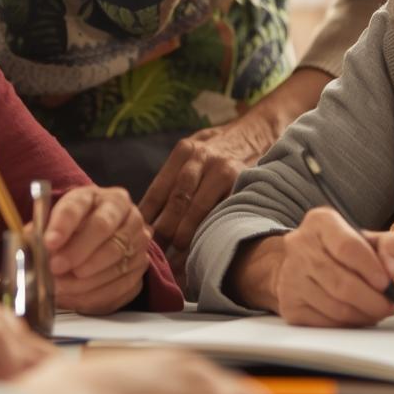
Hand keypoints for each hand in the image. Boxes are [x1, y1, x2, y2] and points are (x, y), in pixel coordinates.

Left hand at [43, 186, 148, 313]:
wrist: (103, 242)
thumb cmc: (74, 232)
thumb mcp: (54, 225)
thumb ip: (40, 234)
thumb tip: (27, 249)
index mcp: (97, 196)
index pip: (78, 204)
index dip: (62, 224)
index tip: (47, 243)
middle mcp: (124, 212)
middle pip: (102, 227)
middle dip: (77, 251)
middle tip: (55, 268)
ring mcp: (138, 239)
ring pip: (115, 257)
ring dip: (85, 277)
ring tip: (61, 287)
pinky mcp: (141, 265)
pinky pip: (122, 282)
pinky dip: (97, 293)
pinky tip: (76, 297)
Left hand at [139, 111, 279, 253]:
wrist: (255, 132)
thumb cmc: (214, 152)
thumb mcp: (191, 154)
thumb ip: (172, 179)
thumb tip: (146, 219)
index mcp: (184, 151)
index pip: (159, 189)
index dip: (147, 218)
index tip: (138, 238)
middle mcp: (202, 158)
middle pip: (177, 200)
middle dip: (164, 232)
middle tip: (155, 256)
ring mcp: (225, 171)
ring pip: (199, 209)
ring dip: (185, 236)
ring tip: (175, 261)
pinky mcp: (244, 184)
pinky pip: (223, 213)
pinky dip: (211, 232)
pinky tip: (204, 248)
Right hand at [236, 208, 393, 326]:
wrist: (307, 265)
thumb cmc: (347, 253)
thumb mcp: (374, 240)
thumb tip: (392, 270)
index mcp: (321, 222)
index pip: (347, 247)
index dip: (372, 269)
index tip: (387, 283)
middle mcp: (299, 245)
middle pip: (341, 283)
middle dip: (373, 301)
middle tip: (389, 306)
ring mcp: (290, 276)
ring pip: (335, 307)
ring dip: (363, 315)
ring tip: (376, 312)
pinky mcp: (288, 304)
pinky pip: (325, 324)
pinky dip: (347, 325)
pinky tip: (356, 317)